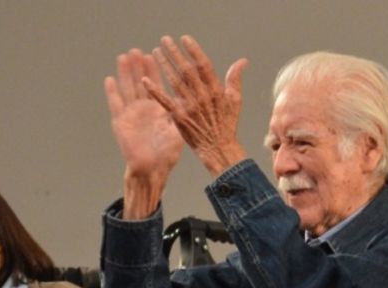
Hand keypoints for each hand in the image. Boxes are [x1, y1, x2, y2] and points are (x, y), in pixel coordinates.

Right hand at [107, 48, 182, 180]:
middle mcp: (143, 109)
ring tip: (123, 57)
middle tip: (136, 50)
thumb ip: (179, 111)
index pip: (155, 84)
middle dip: (138, 67)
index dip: (153, 70)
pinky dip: (112, 92)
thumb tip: (189, 94)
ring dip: (125, 73)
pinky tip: (110, 79)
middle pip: (139, 82)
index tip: (153, 53)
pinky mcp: (120, 122)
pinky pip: (116, 104)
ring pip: (127, 89)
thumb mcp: (177, 128)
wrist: (152, 169)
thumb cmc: (167, 153)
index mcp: (158, 109)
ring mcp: (131, 114)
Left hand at [144, 35, 247, 175]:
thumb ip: (235, 79)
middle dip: (175, 53)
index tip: (184, 39)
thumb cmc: (227, 125)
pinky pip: (165, 102)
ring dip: (164, 66)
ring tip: (155, 52)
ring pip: (174, 82)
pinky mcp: (179, 118)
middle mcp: (202, 96)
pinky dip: (155, 91)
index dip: (193, 51)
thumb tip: (242, 61)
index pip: (203, 65)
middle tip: (165, 40)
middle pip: (186, 70)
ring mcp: (190, 107)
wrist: (219, 149)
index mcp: (216, 90)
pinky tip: (145, 80)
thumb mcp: (235, 100)